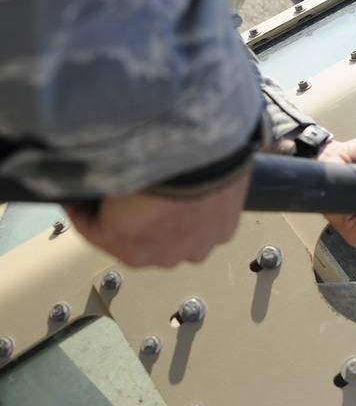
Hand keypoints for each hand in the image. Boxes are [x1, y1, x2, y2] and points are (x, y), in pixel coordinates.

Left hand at [63, 167, 249, 267]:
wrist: (206, 149)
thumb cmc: (161, 159)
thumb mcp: (110, 172)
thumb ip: (100, 187)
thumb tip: (92, 182)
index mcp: (125, 246)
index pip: (92, 228)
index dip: (87, 208)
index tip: (84, 195)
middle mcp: (160, 256)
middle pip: (138, 237)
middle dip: (133, 217)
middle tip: (136, 187)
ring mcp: (194, 247)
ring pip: (175, 236)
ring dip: (170, 219)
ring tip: (171, 187)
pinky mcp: (222, 233)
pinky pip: (205, 227)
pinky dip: (199, 213)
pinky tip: (196, 191)